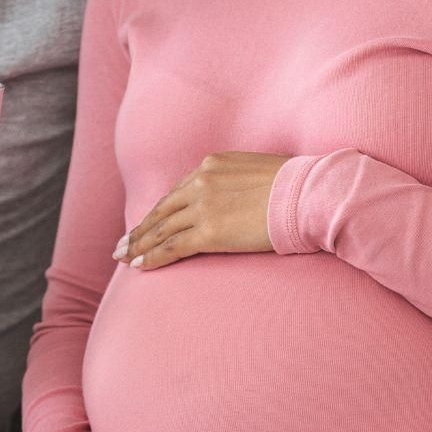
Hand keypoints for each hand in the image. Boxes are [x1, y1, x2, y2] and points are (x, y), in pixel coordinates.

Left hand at [122, 152, 289, 270]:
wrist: (309, 194)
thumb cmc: (296, 186)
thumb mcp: (258, 172)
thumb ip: (237, 182)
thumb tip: (237, 197)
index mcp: (212, 164)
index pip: (177, 192)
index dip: (159, 212)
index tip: (146, 223)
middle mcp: (201, 181)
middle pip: (162, 210)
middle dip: (140, 230)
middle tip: (122, 245)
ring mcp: (203, 206)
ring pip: (161, 230)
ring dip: (140, 246)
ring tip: (125, 258)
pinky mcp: (209, 232)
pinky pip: (172, 247)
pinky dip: (153, 257)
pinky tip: (140, 267)